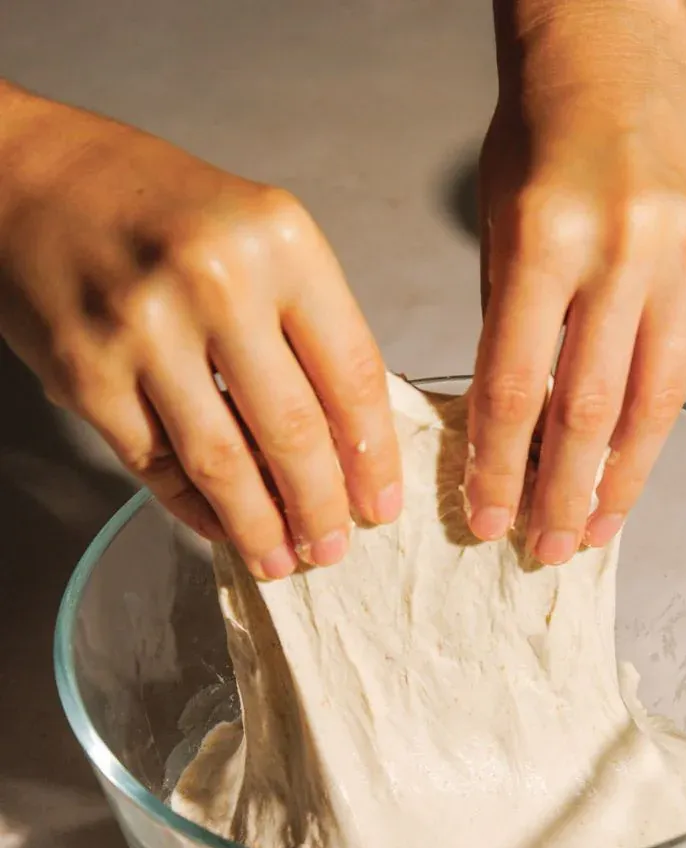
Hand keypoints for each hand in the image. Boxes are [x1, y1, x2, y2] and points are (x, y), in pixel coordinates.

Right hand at [0, 84, 400, 577]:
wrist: (32, 179)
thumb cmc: (155, 209)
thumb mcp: (255, 235)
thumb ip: (303, 326)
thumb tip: (346, 447)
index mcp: (278, 240)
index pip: (352, 374)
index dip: (373, 456)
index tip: (380, 505)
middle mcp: (215, 280)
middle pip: (292, 431)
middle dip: (320, 509)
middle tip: (332, 549)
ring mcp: (144, 330)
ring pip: (223, 465)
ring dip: (259, 527)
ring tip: (281, 559)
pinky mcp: (86, 374)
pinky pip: (157, 465)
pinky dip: (195, 507)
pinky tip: (221, 525)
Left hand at [467, 0, 685, 563]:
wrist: (619, 46)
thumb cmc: (542, 134)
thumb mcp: (498, 225)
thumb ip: (512, 329)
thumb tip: (515, 442)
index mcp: (545, 235)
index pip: (514, 385)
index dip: (499, 467)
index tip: (488, 518)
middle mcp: (626, 246)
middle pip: (590, 410)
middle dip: (564, 495)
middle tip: (547, 549)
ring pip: (655, 402)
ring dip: (622, 479)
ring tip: (596, 528)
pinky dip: (656, 413)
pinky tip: (633, 454)